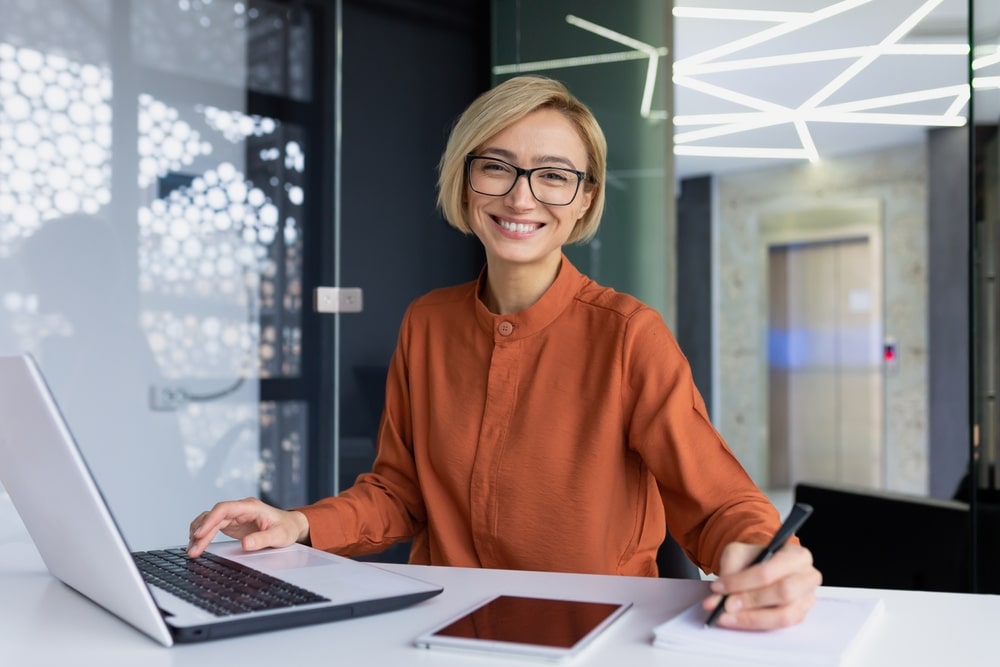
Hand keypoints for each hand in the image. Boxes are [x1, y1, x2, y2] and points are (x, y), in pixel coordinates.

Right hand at [187, 497, 309, 557]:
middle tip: (193, 551)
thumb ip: (263, 539)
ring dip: (199, 534)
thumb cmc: (287, 528)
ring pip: (210, 520)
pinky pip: (212, 526)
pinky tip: (197, 544)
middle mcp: (240, 509)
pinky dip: (203, 534)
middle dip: (201, 533)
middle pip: (214, 516)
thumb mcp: (280, 536)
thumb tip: (245, 544)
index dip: (210, 520)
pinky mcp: (232, 523)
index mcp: (250, 507)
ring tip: (192, 550)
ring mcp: (235, 515)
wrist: (291, 526)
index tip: (199, 534)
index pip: (224, 509)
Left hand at [701, 541, 821, 629]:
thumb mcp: (738, 554)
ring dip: (752, 618)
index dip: (741, 582)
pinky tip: (738, 621)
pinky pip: (781, 626)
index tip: (718, 588)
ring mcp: (807, 599)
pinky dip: (757, 624)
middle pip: (783, 593)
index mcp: (796, 555)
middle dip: (751, 600)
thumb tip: (718, 597)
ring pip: (784, 615)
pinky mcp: (800, 616)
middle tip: (726, 605)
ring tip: (728, 616)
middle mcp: (808, 577)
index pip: (768, 571)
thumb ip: (729, 571)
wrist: (763, 567)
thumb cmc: (754, 560)